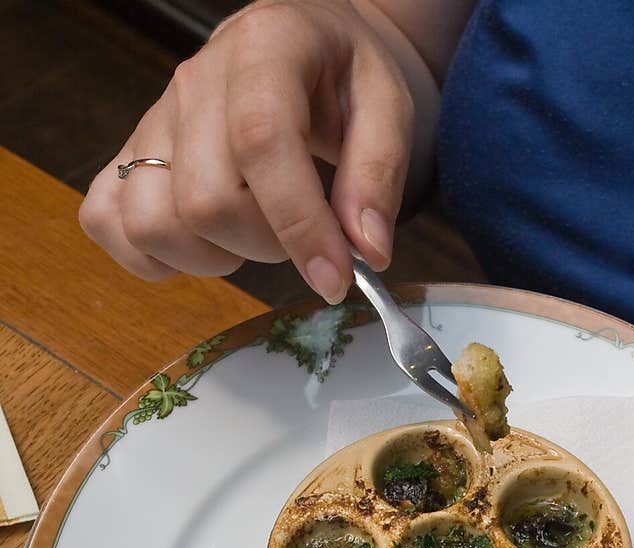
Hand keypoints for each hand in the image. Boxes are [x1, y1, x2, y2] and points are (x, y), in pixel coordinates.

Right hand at [78, 0, 424, 301]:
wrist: (303, 47)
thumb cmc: (343, 78)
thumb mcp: (388, 107)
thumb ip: (379, 177)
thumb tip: (366, 251)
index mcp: (263, 49)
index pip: (261, 143)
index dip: (298, 225)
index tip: (335, 277)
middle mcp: (194, 80)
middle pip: (205, 201)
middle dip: (265, 246)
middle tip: (301, 237)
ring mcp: (154, 119)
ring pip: (151, 222)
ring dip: (209, 257)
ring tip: (251, 236)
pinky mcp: (131, 155)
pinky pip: (106, 221)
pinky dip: (150, 255)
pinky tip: (202, 245)